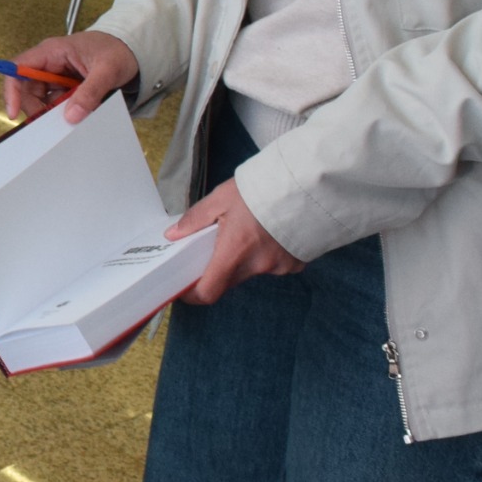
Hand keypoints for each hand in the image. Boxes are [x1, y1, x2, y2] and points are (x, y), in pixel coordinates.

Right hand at [0, 31, 139, 123]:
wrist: (132, 50)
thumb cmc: (118, 51)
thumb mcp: (107, 71)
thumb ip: (90, 92)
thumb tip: (71, 116)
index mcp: (52, 51)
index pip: (19, 68)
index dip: (12, 90)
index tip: (14, 113)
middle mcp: (49, 62)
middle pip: (27, 89)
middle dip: (36, 107)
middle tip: (53, 122)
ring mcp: (55, 74)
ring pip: (40, 98)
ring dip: (51, 111)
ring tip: (73, 114)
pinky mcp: (63, 85)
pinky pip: (54, 102)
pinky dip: (61, 111)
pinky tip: (77, 112)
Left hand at [165, 178, 303, 303]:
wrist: (308, 185)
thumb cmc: (263, 189)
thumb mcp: (222, 198)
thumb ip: (195, 219)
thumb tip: (173, 235)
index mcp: (235, 251)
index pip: (208, 291)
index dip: (192, 295)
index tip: (184, 287)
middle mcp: (257, 265)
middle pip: (228, 280)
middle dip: (218, 267)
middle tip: (215, 245)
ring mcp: (279, 267)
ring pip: (251, 271)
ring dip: (245, 258)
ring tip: (249, 229)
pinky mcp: (295, 264)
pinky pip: (274, 265)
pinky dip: (267, 253)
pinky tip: (270, 231)